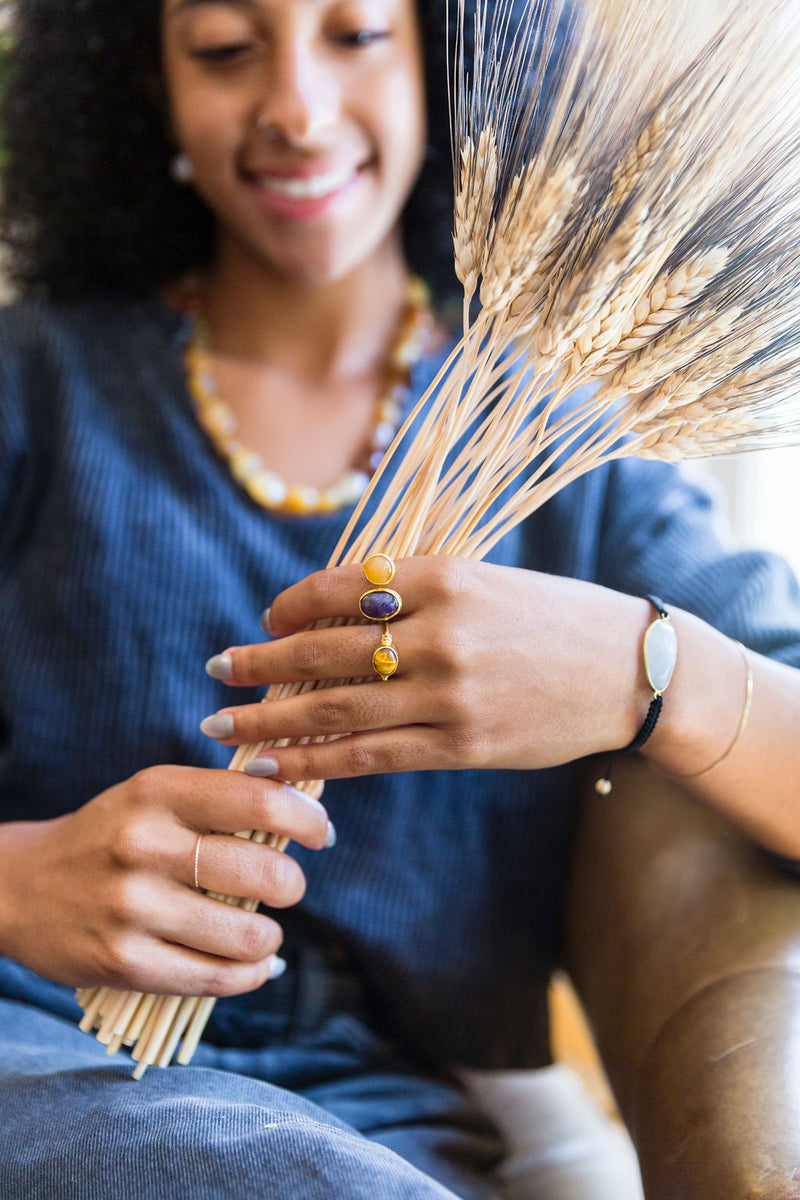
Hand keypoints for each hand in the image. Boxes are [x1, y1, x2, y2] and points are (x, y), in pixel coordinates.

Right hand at [0, 766, 329, 994]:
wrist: (18, 887)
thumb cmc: (110, 834)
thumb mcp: (156, 796)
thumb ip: (227, 798)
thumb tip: (315, 804)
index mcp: (159, 790)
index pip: (262, 801)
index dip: (309, 820)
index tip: (321, 834)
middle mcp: (144, 844)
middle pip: (265, 873)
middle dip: (292, 885)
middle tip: (286, 887)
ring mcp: (131, 907)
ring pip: (247, 935)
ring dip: (269, 938)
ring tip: (262, 931)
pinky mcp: (122, 962)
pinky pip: (215, 978)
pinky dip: (249, 975)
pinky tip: (253, 965)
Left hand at [200, 557, 649, 779]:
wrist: (629, 670)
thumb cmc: (553, 618)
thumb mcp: (485, 581)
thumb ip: (414, 593)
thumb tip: (333, 615)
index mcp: (444, 577)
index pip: (339, 588)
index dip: (290, 604)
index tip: (266, 617)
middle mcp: (440, 633)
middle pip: (323, 651)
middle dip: (260, 663)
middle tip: (218, 668)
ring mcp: (449, 694)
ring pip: (334, 709)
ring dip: (268, 720)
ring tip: (221, 725)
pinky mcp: (462, 745)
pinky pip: (370, 756)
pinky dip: (315, 762)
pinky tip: (275, 766)